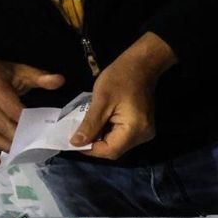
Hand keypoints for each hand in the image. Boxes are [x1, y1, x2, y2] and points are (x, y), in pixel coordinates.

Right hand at [0, 58, 65, 164]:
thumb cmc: (0, 74)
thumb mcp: (20, 71)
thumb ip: (40, 77)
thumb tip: (60, 80)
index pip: (12, 108)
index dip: (26, 123)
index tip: (40, 134)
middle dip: (17, 138)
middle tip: (32, 148)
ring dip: (5, 146)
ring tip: (20, 153)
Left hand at [70, 32, 175, 159]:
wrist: (141, 66)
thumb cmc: (120, 78)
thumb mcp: (100, 100)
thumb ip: (89, 124)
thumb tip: (75, 143)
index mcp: (134, 130)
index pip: (109, 150)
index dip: (90, 149)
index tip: (73, 140)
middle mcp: (143, 136)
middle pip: (114, 150)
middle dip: (94, 144)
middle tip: (78, 132)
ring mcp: (144, 133)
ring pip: (117, 144)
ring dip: (100, 138)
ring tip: (87, 126)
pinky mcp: (142, 128)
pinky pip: (122, 137)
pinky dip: (108, 133)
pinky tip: (100, 122)